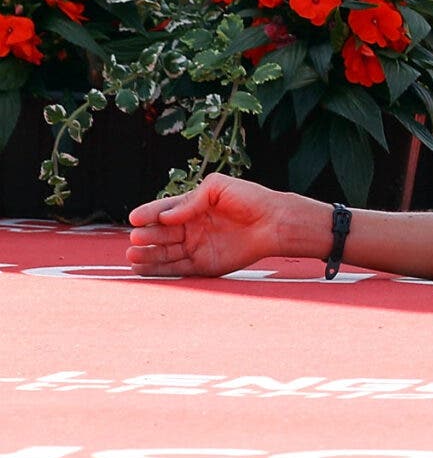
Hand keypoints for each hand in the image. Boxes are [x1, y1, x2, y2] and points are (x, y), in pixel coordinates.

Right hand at [127, 175, 320, 278]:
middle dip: (147, 236)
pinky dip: (159, 270)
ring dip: (147, 255)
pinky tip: (142, 269)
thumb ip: (191, 199)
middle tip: (136, 237)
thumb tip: (167, 216)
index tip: (135, 218)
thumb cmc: (251, 199)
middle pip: (160, 234)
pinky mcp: (204, 264)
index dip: (148, 214)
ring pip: (164, 253)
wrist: (275, 222)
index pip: (163, 211)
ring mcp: (196, 247)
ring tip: (133, 255)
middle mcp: (190, 227)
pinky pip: (177, 269)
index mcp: (191, 207)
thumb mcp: (219, 187)